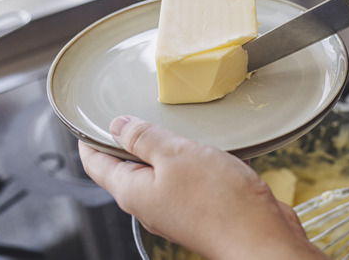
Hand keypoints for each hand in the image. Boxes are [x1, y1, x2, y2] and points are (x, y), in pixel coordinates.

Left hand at [78, 116, 326, 259]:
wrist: (260, 238)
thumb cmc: (219, 202)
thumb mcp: (176, 155)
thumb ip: (144, 138)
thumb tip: (118, 126)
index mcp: (133, 191)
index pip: (96, 163)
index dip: (90, 138)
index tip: (88, 118)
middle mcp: (151, 203)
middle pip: (128, 167)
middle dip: (130, 140)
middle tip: (135, 112)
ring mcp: (176, 207)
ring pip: (162, 171)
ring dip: (168, 148)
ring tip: (176, 124)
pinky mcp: (202, 208)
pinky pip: (190, 179)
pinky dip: (195, 160)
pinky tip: (211, 147)